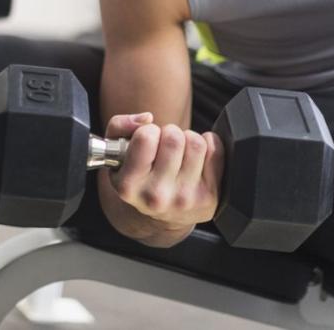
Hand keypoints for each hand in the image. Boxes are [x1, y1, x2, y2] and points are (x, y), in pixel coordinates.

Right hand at [102, 111, 224, 232]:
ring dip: (188, 140)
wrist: (160, 215)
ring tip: (180, 153)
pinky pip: (216, 151)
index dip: (148, 131)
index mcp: (129, 185)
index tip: (147, 141)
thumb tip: (147, 118)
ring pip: (196, 143)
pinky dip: (208, 146)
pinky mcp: (209, 198)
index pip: (146, 137)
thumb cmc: (138, 176)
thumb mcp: (116, 152)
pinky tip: (195, 158)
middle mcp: (156, 196)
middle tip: (165, 146)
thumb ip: (120, 126)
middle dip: (170, 133)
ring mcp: (185, 199)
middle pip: (174, 138)